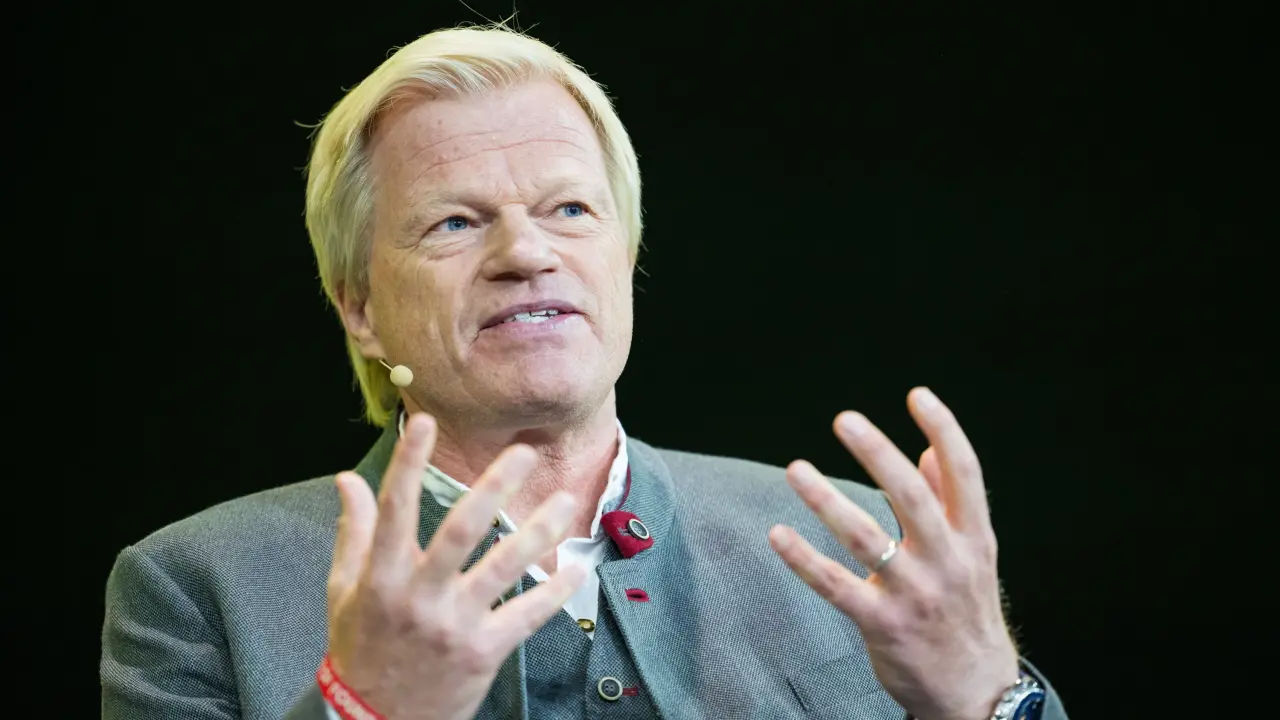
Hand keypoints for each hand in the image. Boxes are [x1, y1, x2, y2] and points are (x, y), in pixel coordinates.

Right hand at [326, 413, 585, 719]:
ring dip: (538, 532)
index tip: (425, 422)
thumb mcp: (344, 591)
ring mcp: (453, 626)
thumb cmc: (361, 647)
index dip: (409, 463)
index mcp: (380, 577)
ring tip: (565, 501)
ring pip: (503, 569)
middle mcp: (418, 598)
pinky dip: (553, 590)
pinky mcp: (482, 653)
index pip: (394, 509)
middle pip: (460, 532)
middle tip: (524, 453)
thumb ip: (353, 532)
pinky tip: (574, 567)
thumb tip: (348, 480)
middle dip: (494, 488)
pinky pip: (526, 615)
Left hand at [769, 387, 1018, 719]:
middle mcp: (947, 562)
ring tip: (795, 468)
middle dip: (878, 454)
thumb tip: (929, 450)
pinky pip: (836, 587)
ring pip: (865, 538)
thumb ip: (952, 502)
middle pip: (913, 498)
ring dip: (826, 500)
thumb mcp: (974, 556)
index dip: (945, 430)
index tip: (917, 395)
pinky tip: (778, 534)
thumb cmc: (966, 612)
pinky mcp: (881, 624)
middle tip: (845, 420)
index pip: (965, 475)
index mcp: (974, 539)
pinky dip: (804, 559)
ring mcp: (913, 595)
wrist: (976, 692)